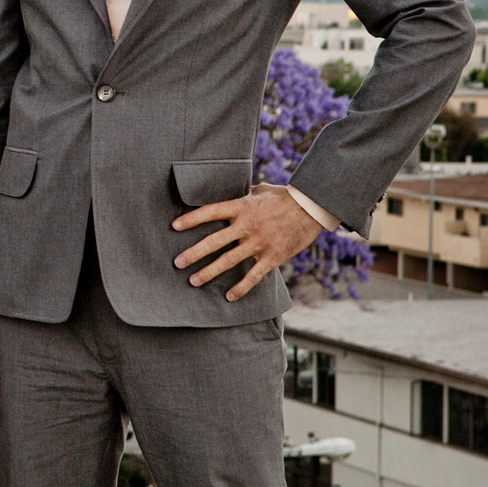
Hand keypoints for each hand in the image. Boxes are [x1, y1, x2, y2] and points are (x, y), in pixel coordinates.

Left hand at [172, 183, 325, 300]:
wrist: (313, 208)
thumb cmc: (284, 196)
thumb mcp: (259, 190)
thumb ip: (241, 196)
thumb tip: (227, 193)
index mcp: (242, 207)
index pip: (210, 212)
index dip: (191, 219)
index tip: (174, 226)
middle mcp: (247, 226)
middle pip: (214, 241)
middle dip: (194, 253)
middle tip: (177, 262)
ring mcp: (260, 243)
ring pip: (229, 260)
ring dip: (209, 272)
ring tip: (193, 281)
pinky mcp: (273, 257)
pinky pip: (254, 276)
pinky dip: (241, 288)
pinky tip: (229, 297)